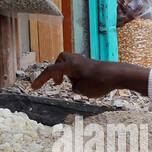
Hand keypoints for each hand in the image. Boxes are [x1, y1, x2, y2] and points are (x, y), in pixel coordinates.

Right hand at [31, 52, 149, 98]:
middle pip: (59, 60)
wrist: (119, 74)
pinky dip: (76, 75)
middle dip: (55, 71)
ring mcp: (84, 61)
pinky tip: (85, 84)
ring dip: (67, 74)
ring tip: (74, 85)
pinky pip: (79, 67)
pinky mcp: (92, 65)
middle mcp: (76, 60)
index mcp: (69, 65)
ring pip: (69, 63)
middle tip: (58, 84)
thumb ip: (75, 87)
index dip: (40, 80)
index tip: (33, 88)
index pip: (50, 71)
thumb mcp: (82, 90)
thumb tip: (76, 84)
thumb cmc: (100, 82)